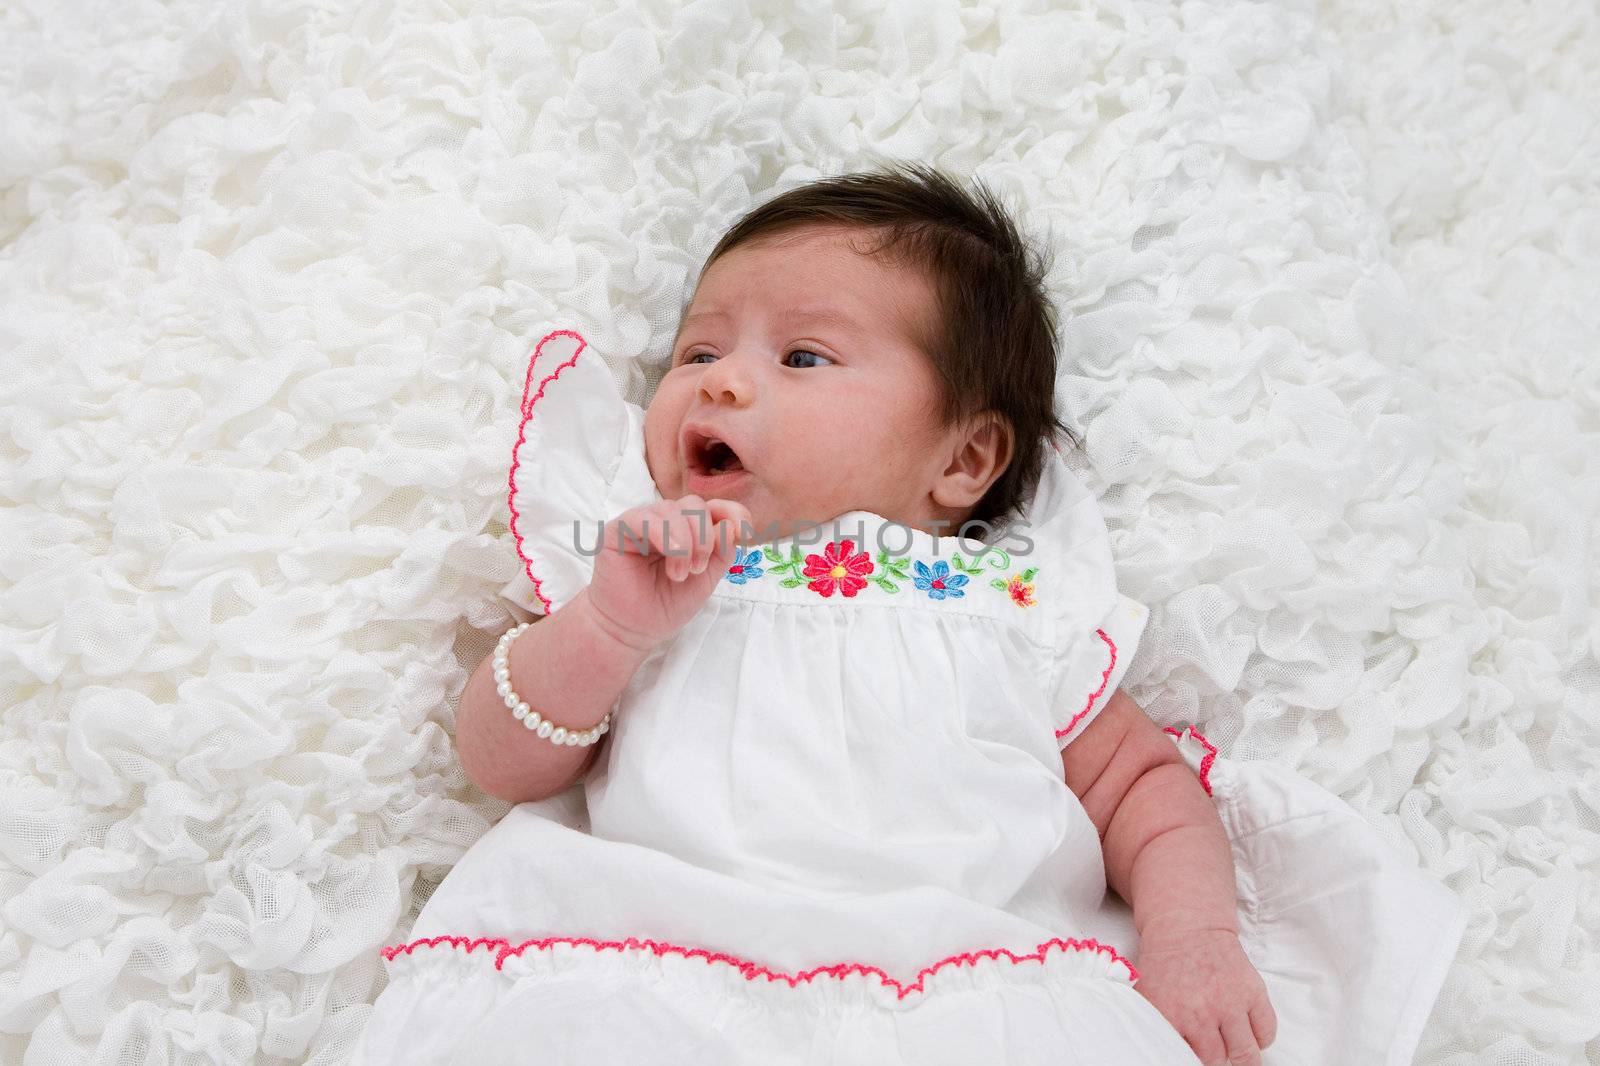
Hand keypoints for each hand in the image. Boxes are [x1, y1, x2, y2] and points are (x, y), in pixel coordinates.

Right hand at [584, 494, 751, 651]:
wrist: (633, 630)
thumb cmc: (666, 605)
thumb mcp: (706, 579)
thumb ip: (721, 551)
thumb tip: (731, 525)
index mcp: (689, 529)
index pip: (715, 506)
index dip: (733, 512)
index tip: (744, 533)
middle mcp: (666, 521)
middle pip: (694, 504)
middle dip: (705, 536)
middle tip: (698, 569)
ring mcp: (641, 522)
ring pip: (670, 508)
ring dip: (685, 541)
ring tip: (680, 573)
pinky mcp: (617, 530)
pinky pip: (641, 517)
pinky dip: (662, 535)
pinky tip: (670, 558)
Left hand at [1134, 928, 1276, 1065]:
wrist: (1188, 925)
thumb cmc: (1166, 960)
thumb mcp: (1147, 992)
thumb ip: (1153, 1023)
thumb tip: (1154, 1046)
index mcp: (1170, 1014)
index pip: (1181, 1056)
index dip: (1187, 1060)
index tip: (1189, 1058)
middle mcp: (1202, 1013)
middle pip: (1215, 1061)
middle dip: (1214, 1061)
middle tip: (1213, 1055)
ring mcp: (1230, 1003)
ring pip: (1245, 1054)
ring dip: (1241, 1059)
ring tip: (1237, 1057)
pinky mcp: (1252, 992)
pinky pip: (1266, 1031)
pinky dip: (1260, 1039)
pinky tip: (1249, 1034)